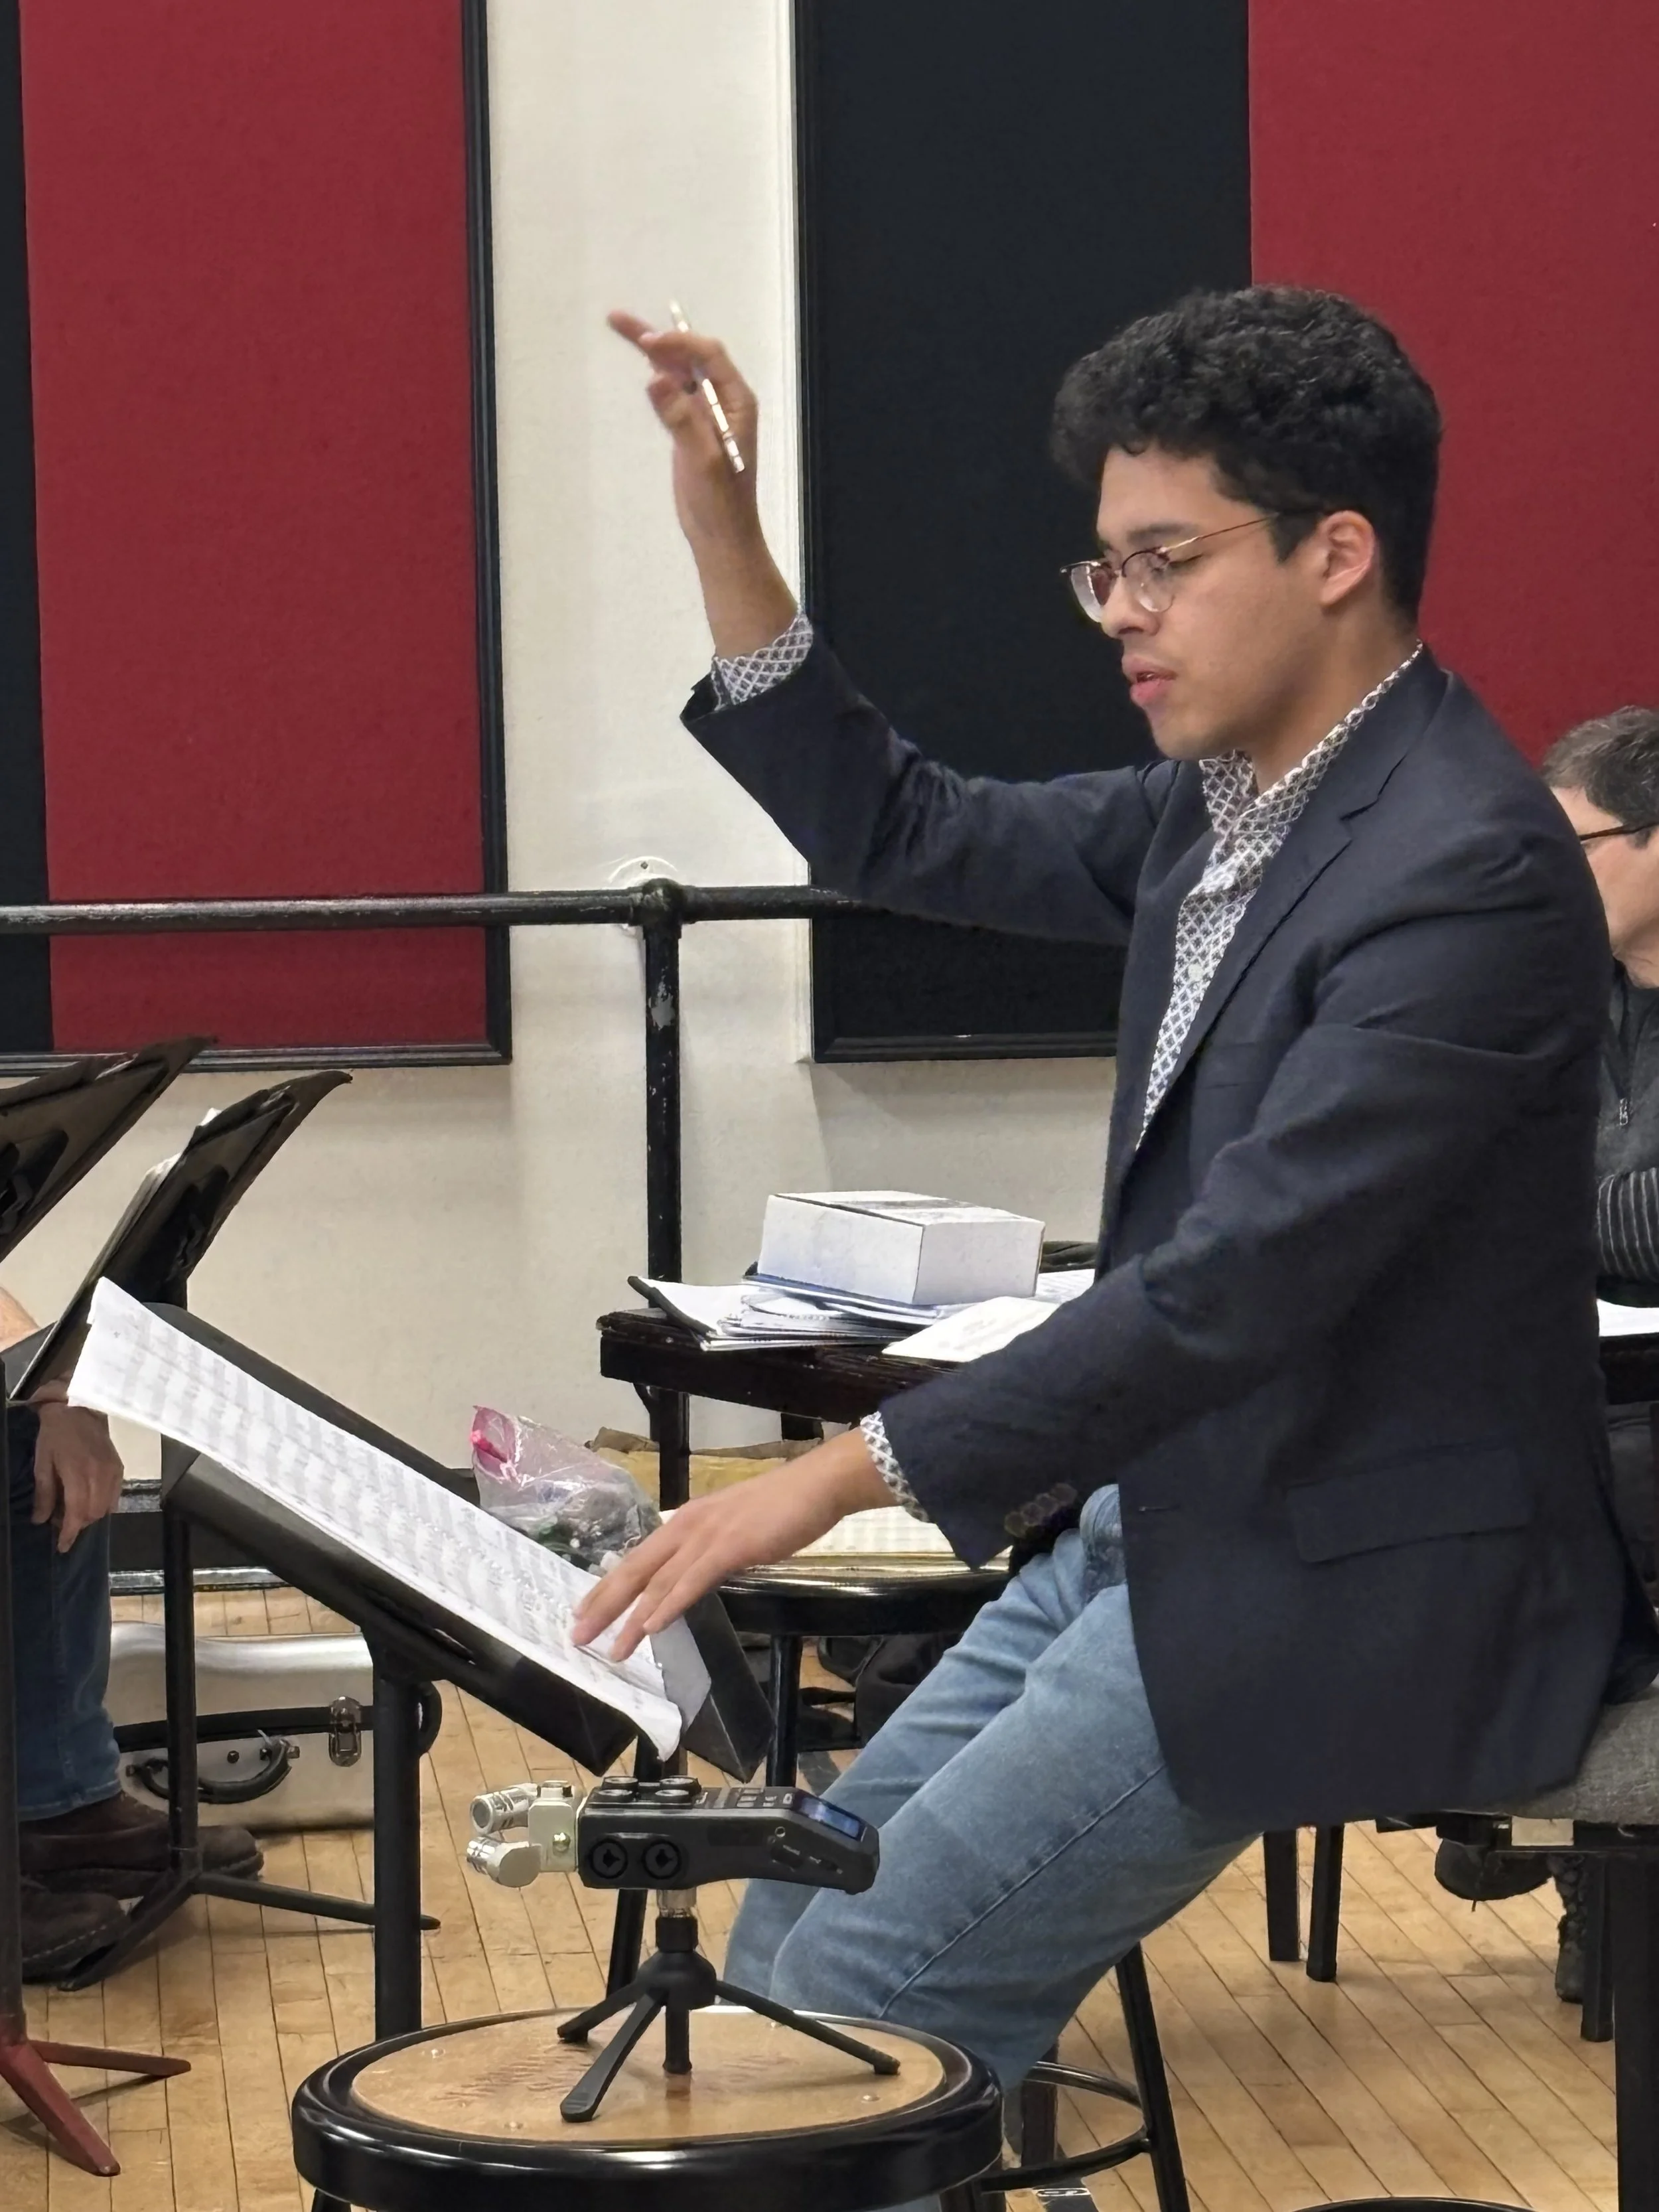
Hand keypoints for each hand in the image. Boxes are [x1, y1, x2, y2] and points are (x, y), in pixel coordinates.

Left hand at [31, 1403, 123, 1552]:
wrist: (79, 1406)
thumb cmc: (56, 1435)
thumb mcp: (42, 1463)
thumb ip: (44, 1493)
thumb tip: (41, 1520)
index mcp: (78, 1475)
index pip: (76, 1514)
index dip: (69, 1533)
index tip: (62, 1546)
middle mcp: (100, 1476)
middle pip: (93, 1514)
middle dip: (78, 1524)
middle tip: (61, 1521)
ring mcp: (113, 1472)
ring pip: (106, 1508)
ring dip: (90, 1516)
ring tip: (75, 1510)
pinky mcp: (120, 1467)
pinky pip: (115, 1496)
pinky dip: (104, 1505)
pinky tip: (92, 1501)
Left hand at [573, 1429, 890, 1659]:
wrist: (816, 1484)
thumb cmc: (782, 1507)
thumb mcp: (733, 1529)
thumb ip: (710, 1551)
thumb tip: (695, 1575)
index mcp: (686, 1522)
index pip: (638, 1559)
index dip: (608, 1586)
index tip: (584, 1611)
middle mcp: (686, 1526)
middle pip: (635, 1570)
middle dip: (603, 1604)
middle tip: (577, 1635)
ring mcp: (707, 1536)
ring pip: (658, 1582)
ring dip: (631, 1617)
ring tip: (610, 1646)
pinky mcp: (730, 1547)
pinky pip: (692, 1582)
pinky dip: (669, 1605)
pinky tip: (652, 1626)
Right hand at [608, 310, 796, 655]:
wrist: (721, 536)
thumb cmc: (720, 503)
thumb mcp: (701, 459)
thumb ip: (681, 418)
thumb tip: (657, 377)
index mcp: (736, 403)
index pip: (709, 357)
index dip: (679, 343)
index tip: (648, 343)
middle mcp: (724, 401)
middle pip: (691, 356)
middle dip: (659, 336)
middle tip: (619, 321)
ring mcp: (706, 414)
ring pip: (680, 371)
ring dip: (654, 350)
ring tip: (620, 325)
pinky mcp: (691, 428)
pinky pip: (674, 392)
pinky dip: (658, 374)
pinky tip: (642, 362)